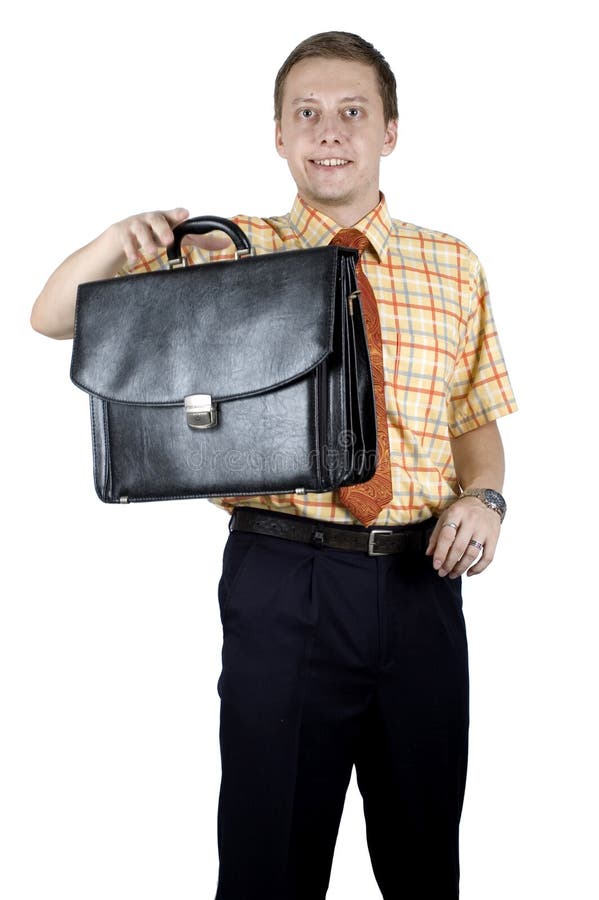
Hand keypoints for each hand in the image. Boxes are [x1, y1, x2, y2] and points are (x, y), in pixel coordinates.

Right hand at [109, 207, 230, 264]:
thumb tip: (225, 244)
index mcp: (165, 219)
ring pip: (139, 231)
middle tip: (169, 239)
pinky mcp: (122, 236)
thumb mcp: (175, 236)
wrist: (121, 236)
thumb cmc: (154, 233)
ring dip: (146, 241)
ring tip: (152, 252)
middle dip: (162, 229)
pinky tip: (134, 260)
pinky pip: (125, 242)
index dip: (178, 214)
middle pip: (156, 220)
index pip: (172, 214)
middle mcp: (149, 219)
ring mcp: (134, 226)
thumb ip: (199, 240)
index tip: (185, 214)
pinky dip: (130, 251)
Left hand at [425, 497, 500, 577]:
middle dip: (449, 563)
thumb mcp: (446, 516)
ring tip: (453, 574)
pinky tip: (469, 573)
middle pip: (459, 547)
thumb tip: (429, 554)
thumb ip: (437, 534)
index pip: (447, 536)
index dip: (440, 553)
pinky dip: (478, 568)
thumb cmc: (462, 511)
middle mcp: (471, 520)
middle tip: (443, 573)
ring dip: (461, 567)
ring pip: (472, 554)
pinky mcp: (494, 537)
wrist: (486, 501)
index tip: (436, 565)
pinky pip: (488, 557)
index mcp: (456, 513)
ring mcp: (484, 529)